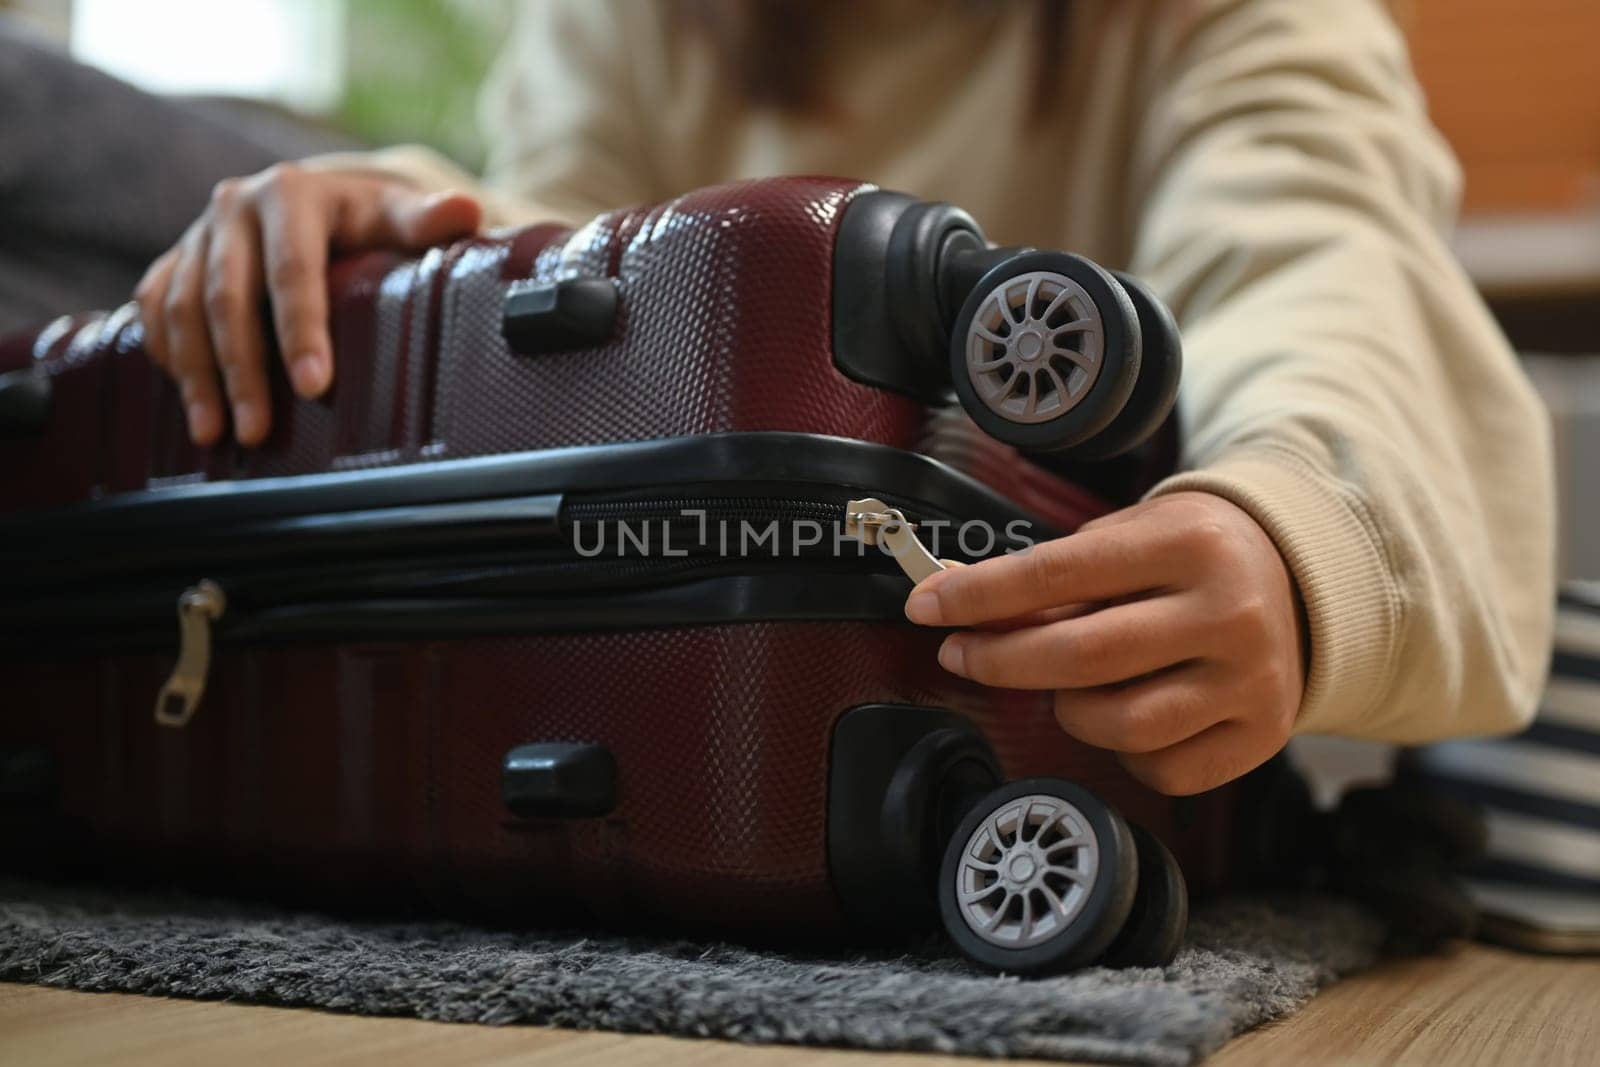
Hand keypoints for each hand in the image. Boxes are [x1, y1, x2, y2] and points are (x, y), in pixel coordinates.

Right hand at [135, 163, 481, 446]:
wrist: (317, 200)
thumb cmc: (368, 220)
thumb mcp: (397, 216)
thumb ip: (428, 221)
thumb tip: (467, 212)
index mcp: (290, 194)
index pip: (293, 271)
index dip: (301, 331)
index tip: (314, 386)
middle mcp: (233, 207)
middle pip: (227, 297)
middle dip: (242, 370)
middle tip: (257, 431)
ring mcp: (197, 235)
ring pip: (182, 309)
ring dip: (198, 376)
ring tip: (216, 434)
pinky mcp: (173, 260)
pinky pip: (156, 309)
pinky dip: (167, 356)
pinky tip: (188, 401)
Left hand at [904, 491, 1304, 794]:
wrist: (1298, 582)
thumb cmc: (1189, 558)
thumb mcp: (1128, 538)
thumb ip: (1053, 575)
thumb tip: (963, 608)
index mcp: (1187, 543)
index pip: (1058, 572)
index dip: (980, 595)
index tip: (926, 605)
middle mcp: (1227, 613)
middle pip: (1083, 656)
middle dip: (1001, 661)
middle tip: (959, 655)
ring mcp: (1251, 681)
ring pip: (1119, 724)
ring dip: (1068, 710)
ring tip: (1069, 684)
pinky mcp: (1261, 737)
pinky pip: (1160, 769)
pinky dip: (1123, 753)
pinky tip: (1127, 714)